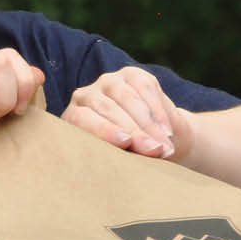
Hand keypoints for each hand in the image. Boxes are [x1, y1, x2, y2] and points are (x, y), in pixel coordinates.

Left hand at [63, 66, 194, 159]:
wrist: (154, 141)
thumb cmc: (128, 155)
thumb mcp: (119, 159)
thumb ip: (117, 156)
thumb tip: (126, 165)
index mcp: (73, 118)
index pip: (82, 119)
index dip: (104, 130)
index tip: (126, 142)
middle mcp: (85, 95)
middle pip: (108, 109)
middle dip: (135, 131)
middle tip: (154, 150)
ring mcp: (107, 82)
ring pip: (127, 98)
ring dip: (149, 124)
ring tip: (164, 146)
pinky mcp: (131, 74)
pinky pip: (145, 88)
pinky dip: (158, 112)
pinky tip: (167, 131)